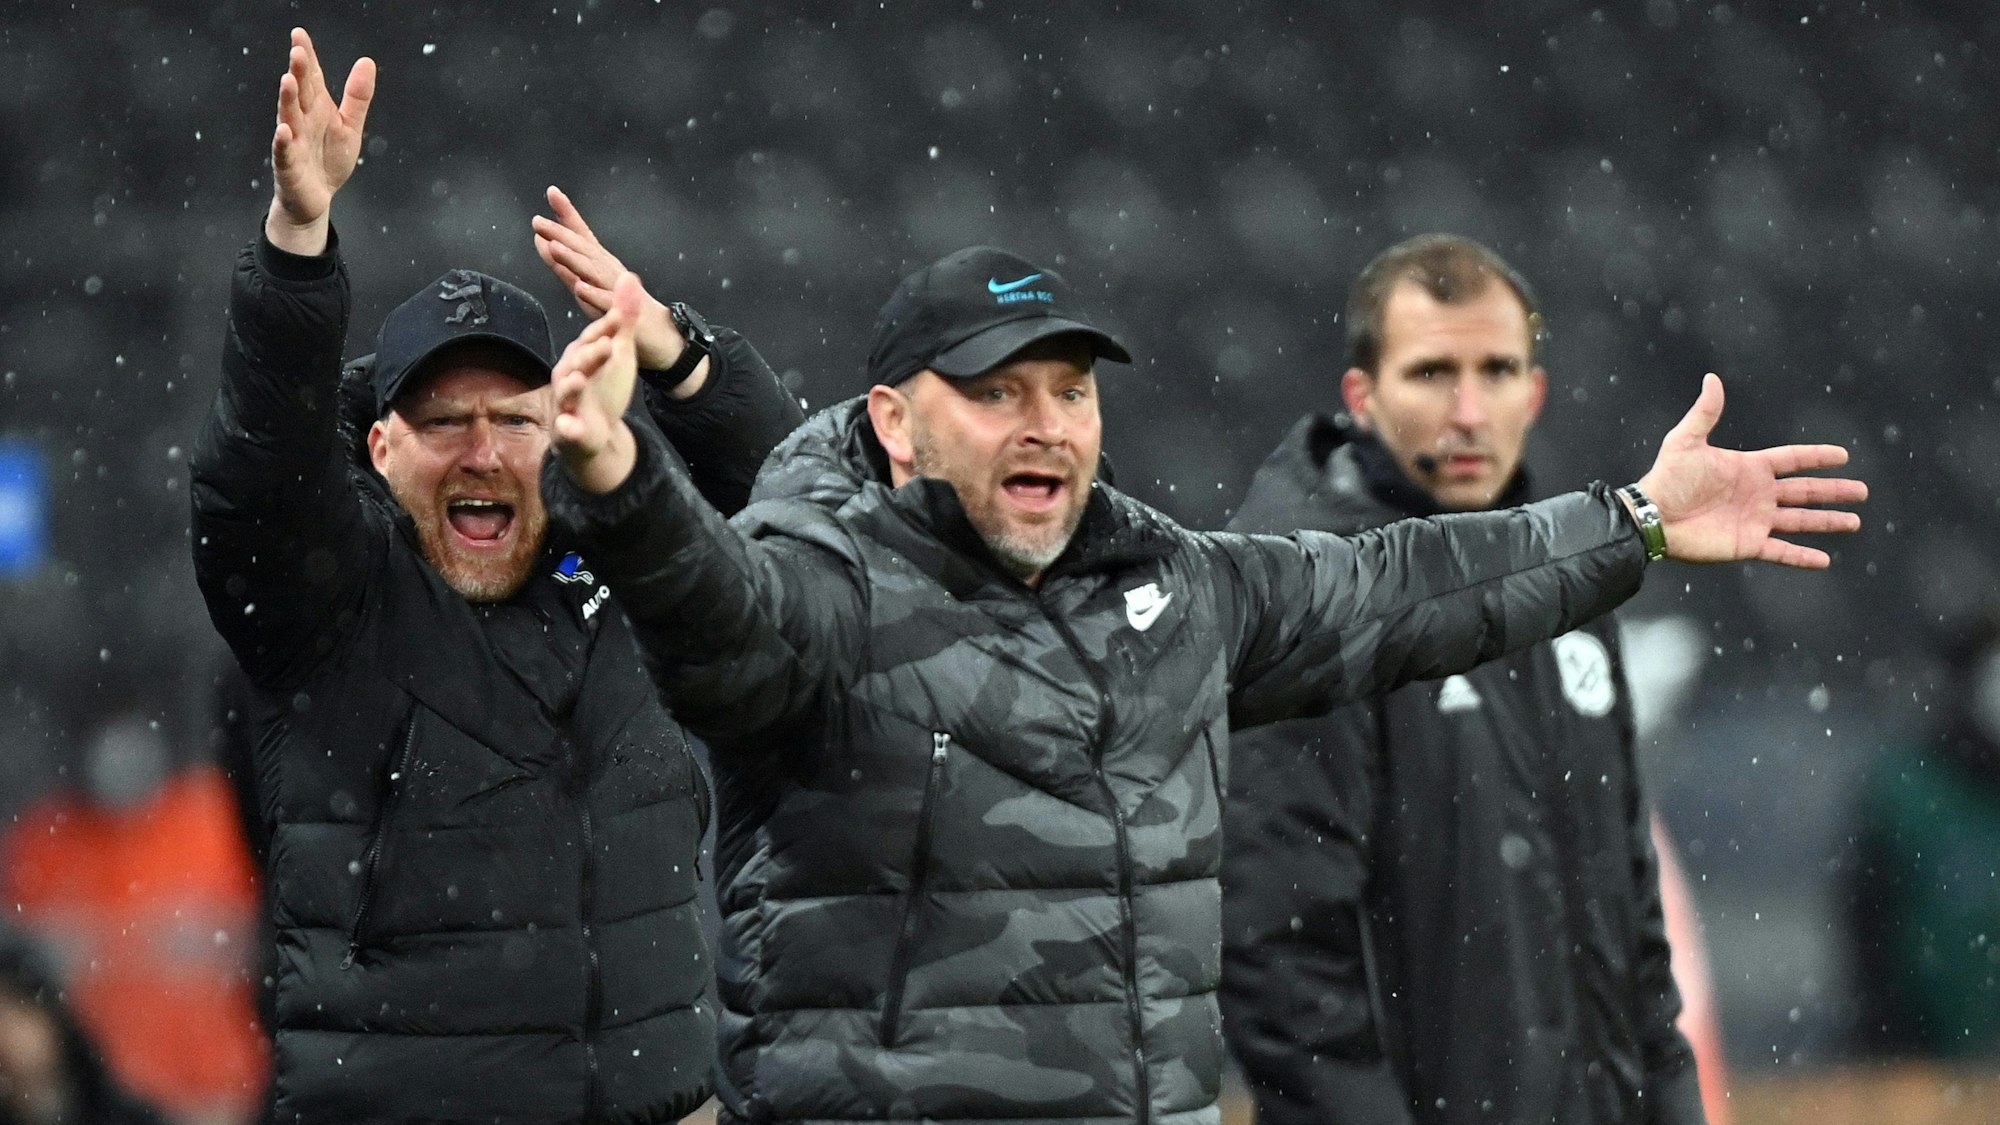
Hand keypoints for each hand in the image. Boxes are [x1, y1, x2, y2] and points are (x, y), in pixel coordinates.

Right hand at [265, 28, 374, 255]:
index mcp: (317, 108)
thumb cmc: (328, 159)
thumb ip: (357, 96)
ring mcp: (294, 142)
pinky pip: (284, 152)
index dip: (307, 57)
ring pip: (289, 117)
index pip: (311, 78)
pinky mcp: (289, 166)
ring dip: (287, 99)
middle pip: (300, 93)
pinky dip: (283, 142)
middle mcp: (302, 120)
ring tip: (288, 80)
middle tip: (298, 51)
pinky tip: (284, 130)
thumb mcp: (350, 126)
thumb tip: (366, 61)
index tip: (299, 34)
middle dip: (299, 73)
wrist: (317, 198)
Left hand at [533, 186, 708, 393]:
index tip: (552, 192)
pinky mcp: (623, 311)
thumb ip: (564, 263)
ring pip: (593, 272)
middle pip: (583, 250)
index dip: (567, 213)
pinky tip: (581, 288)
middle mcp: (608, 269)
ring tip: (554, 247)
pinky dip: (594, 295)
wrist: (656, 331)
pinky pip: (607, 304)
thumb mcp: (588, 281)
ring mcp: (616, 289)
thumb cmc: (618, 304)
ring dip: (574, 259)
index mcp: (600, 261)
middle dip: (561, 235)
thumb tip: (541, 239)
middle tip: (539, 222)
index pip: (581, 234)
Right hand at [552, 273, 643, 493]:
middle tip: (606, 345)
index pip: (596, 336)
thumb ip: (623, 318)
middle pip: (579, 360)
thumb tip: (628, 275)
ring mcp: (568, 401)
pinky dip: (568, 428)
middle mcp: (571, 373)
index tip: (621, 315)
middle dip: (590, 353)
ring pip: (567, 391)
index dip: (608, 327)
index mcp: (583, 353)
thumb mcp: (619, 350)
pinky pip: (566, 429)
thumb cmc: (603, 384)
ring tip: (579, 379)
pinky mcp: (569, 429)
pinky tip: (571, 427)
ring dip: (572, 386)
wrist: (596, 430)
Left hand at [1635, 374, 1865, 568]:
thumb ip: (1705, 413)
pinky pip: (1781, 552)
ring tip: (1854, 522)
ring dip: (1827, 522)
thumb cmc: (1667, 479)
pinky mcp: (1748, 544)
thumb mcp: (1686, 441)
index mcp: (1749, 468)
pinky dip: (1802, 557)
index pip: (1791, 460)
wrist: (1653, 517)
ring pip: (1801, 521)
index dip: (1817, 457)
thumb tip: (1712, 378)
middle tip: (1862, 491)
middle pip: (1805, 491)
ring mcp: (1755, 520)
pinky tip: (1824, 559)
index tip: (1843, 456)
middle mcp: (1757, 494)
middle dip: (1833, 491)